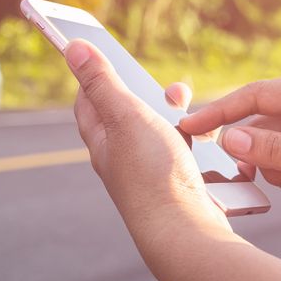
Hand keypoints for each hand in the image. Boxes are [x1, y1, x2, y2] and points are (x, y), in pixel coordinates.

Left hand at [63, 39, 230, 252]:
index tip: (103, 55)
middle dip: (150, 94)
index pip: (88, 100)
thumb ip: (102, 81)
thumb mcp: (125, 116)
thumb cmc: (152, 173)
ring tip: (191, 115)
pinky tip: (207, 142)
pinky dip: (196, 141)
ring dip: (178, 117)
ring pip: (162, 132)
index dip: (94, 75)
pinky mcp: (176, 183)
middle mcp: (120, 156)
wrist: (186, 231)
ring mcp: (149, 171)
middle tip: (171, 91)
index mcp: (101, 139)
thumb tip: (72, 48)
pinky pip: (185, 152)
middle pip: (129, 113)